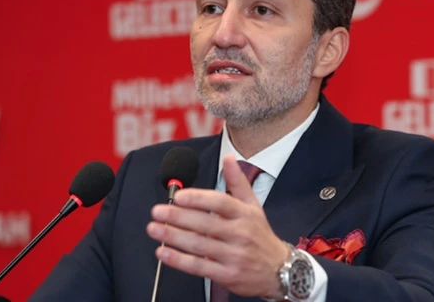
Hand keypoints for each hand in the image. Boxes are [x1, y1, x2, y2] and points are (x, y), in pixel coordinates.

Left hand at [147, 154, 288, 298]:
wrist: (279, 270)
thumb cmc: (260, 235)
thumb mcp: (254, 205)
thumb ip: (238, 181)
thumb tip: (229, 157)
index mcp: (245, 214)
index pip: (220, 203)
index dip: (198, 199)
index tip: (178, 196)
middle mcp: (240, 234)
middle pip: (206, 223)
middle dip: (178, 217)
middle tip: (158, 211)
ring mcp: (234, 256)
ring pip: (199, 245)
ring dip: (173, 237)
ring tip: (154, 229)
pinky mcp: (227, 275)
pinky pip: (199, 267)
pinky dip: (179, 260)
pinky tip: (163, 252)